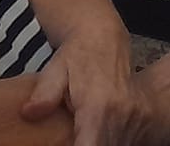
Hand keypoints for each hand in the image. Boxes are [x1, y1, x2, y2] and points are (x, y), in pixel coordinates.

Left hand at [22, 24, 139, 145]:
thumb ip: (45, 93)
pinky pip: (125, 139)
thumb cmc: (77, 53)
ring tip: (82, 132)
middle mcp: (121, 111)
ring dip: (100, 143)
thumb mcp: (55, 69)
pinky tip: (95, 130)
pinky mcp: (141, 114)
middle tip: (72, 136)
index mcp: (99, 105)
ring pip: (117, 145)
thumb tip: (29, 113)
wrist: (103, 34)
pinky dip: (110, 139)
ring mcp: (134, 114)